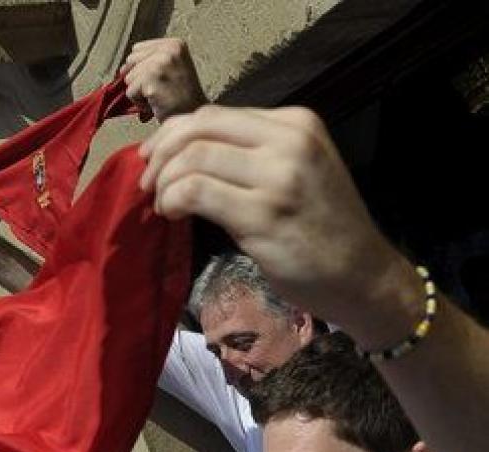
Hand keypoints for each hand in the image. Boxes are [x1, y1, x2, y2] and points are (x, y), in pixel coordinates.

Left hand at [121, 38, 206, 123]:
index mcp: (175, 44)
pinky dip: (140, 103)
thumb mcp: (173, 69)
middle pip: (131, 61)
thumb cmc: (182, 99)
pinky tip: (157, 105)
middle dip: (140, 79)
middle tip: (160, 90)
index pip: (138, 49)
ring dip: (140, 93)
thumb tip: (122, 69)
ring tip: (160, 98)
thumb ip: (151, 61)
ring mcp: (160, 63)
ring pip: (129, 78)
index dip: (142, 68)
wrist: (193, 118)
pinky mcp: (151, 80)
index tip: (160, 80)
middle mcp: (168, 49)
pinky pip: (131, 92)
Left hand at [140, 104, 409, 332]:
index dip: (173, 135)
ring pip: (193, 158)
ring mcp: (278, 176)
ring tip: (162, 206)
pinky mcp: (264, 214)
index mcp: (296, 123)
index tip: (154, 161)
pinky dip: (173, 199)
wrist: (363, 277)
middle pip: (199, 128)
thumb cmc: (325, 232)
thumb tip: (188, 157)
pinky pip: (197, 191)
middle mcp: (288, 140)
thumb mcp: (296, 174)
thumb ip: (252, 157)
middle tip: (147, 184)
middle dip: (160, 154)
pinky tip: (172, 215)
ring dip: (164, 182)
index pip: (215, 115)